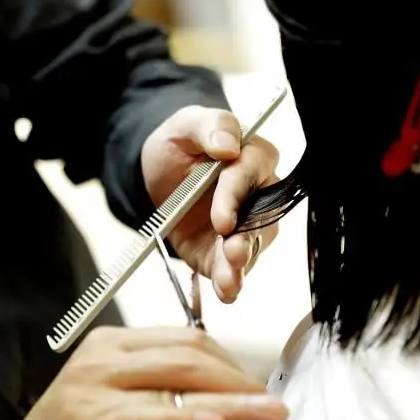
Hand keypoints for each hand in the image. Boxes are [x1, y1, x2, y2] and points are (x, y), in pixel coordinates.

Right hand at [0, 326, 287, 419]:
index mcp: (115, 347)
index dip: (234, 368)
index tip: (264, 396)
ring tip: (267, 419)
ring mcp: (93, 388)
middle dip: (240, 384)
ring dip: (231, 402)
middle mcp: (103, 358)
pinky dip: (186, 418)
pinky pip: (147, 415)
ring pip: (176, 382)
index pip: (190, 342)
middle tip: (275, 411)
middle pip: (189, 355)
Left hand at [141, 105, 280, 301]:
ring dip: (241, 267)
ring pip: (253, 248)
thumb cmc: (181, 143)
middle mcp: (258, 195)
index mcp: (255, 157)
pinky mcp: (225, 252)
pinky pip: (233, 269)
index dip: (236, 198)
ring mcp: (244, 227)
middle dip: (246, 239)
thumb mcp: (187, 124)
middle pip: (261, 219)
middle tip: (233, 253)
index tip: (221, 219)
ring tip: (230, 282)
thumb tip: (227, 145)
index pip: (251, 176)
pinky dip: (230, 284)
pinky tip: (226, 294)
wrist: (159, 174)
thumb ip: (211, 126)